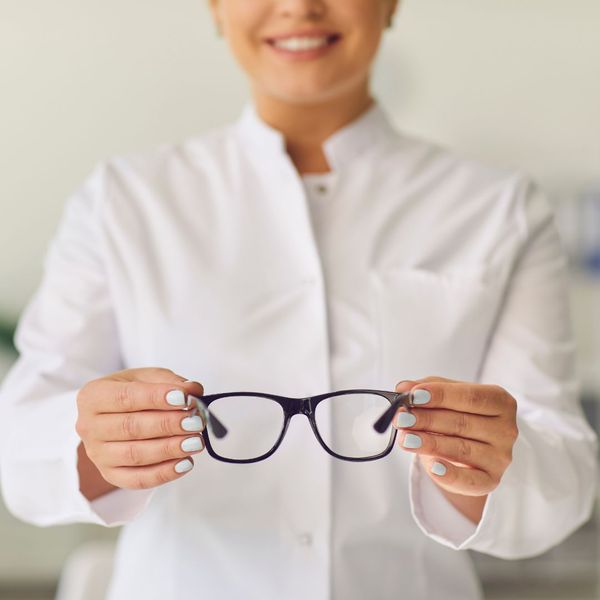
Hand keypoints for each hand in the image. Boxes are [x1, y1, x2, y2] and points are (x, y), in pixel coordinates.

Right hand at [76, 367, 205, 492]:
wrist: (114, 415)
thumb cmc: (132, 392)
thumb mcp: (149, 377)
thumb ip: (171, 382)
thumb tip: (193, 391)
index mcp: (93, 395)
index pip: (125, 397)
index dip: (156, 398)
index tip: (185, 399)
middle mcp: (89, 426)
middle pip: (131, 428)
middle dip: (168, 425)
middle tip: (196, 421)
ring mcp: (97, 454)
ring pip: (135, 455)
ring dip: (169, 449)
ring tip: (196, 441)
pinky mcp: (110, 474)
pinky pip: (137, 479)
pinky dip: (164, 473)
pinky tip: (185, 463)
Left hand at [393, 376, 517, 500]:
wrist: (475, 448)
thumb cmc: (461, 415)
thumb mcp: (447, 396)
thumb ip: (426, 388)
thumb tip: (403, 387)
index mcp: (500, 401)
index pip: (470, 397)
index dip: (441, 395)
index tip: (414, 396)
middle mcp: (506, 429)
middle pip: (462, 423)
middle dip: (427, 420)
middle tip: (401, 418)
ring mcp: (500, 457)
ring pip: (461, 449)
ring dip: (429, 444)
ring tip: (405, 439)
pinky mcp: (491, 480)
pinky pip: (470, 481)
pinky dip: (450, 474)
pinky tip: (432, 466)